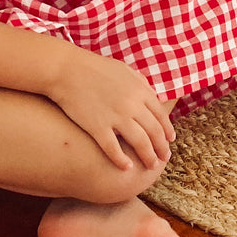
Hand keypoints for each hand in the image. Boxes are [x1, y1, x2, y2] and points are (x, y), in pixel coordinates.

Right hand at [50, 45, 175, 171]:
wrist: (67, 70)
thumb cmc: (94, 68)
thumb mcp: (123, 70)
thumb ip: (140, 82)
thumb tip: (152, 95)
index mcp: (139, 89)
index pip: (160, 115)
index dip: (167, 130)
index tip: (170, 140)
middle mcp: (131, 104)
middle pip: (153, 131)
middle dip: (161, 147)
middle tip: (164, 158)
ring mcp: (115, 116)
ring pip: (139, 142)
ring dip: (148, 156)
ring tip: (151, 165)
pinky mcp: (97, 127)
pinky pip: (113, 149)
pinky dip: (122, 160)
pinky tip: (126, 167)